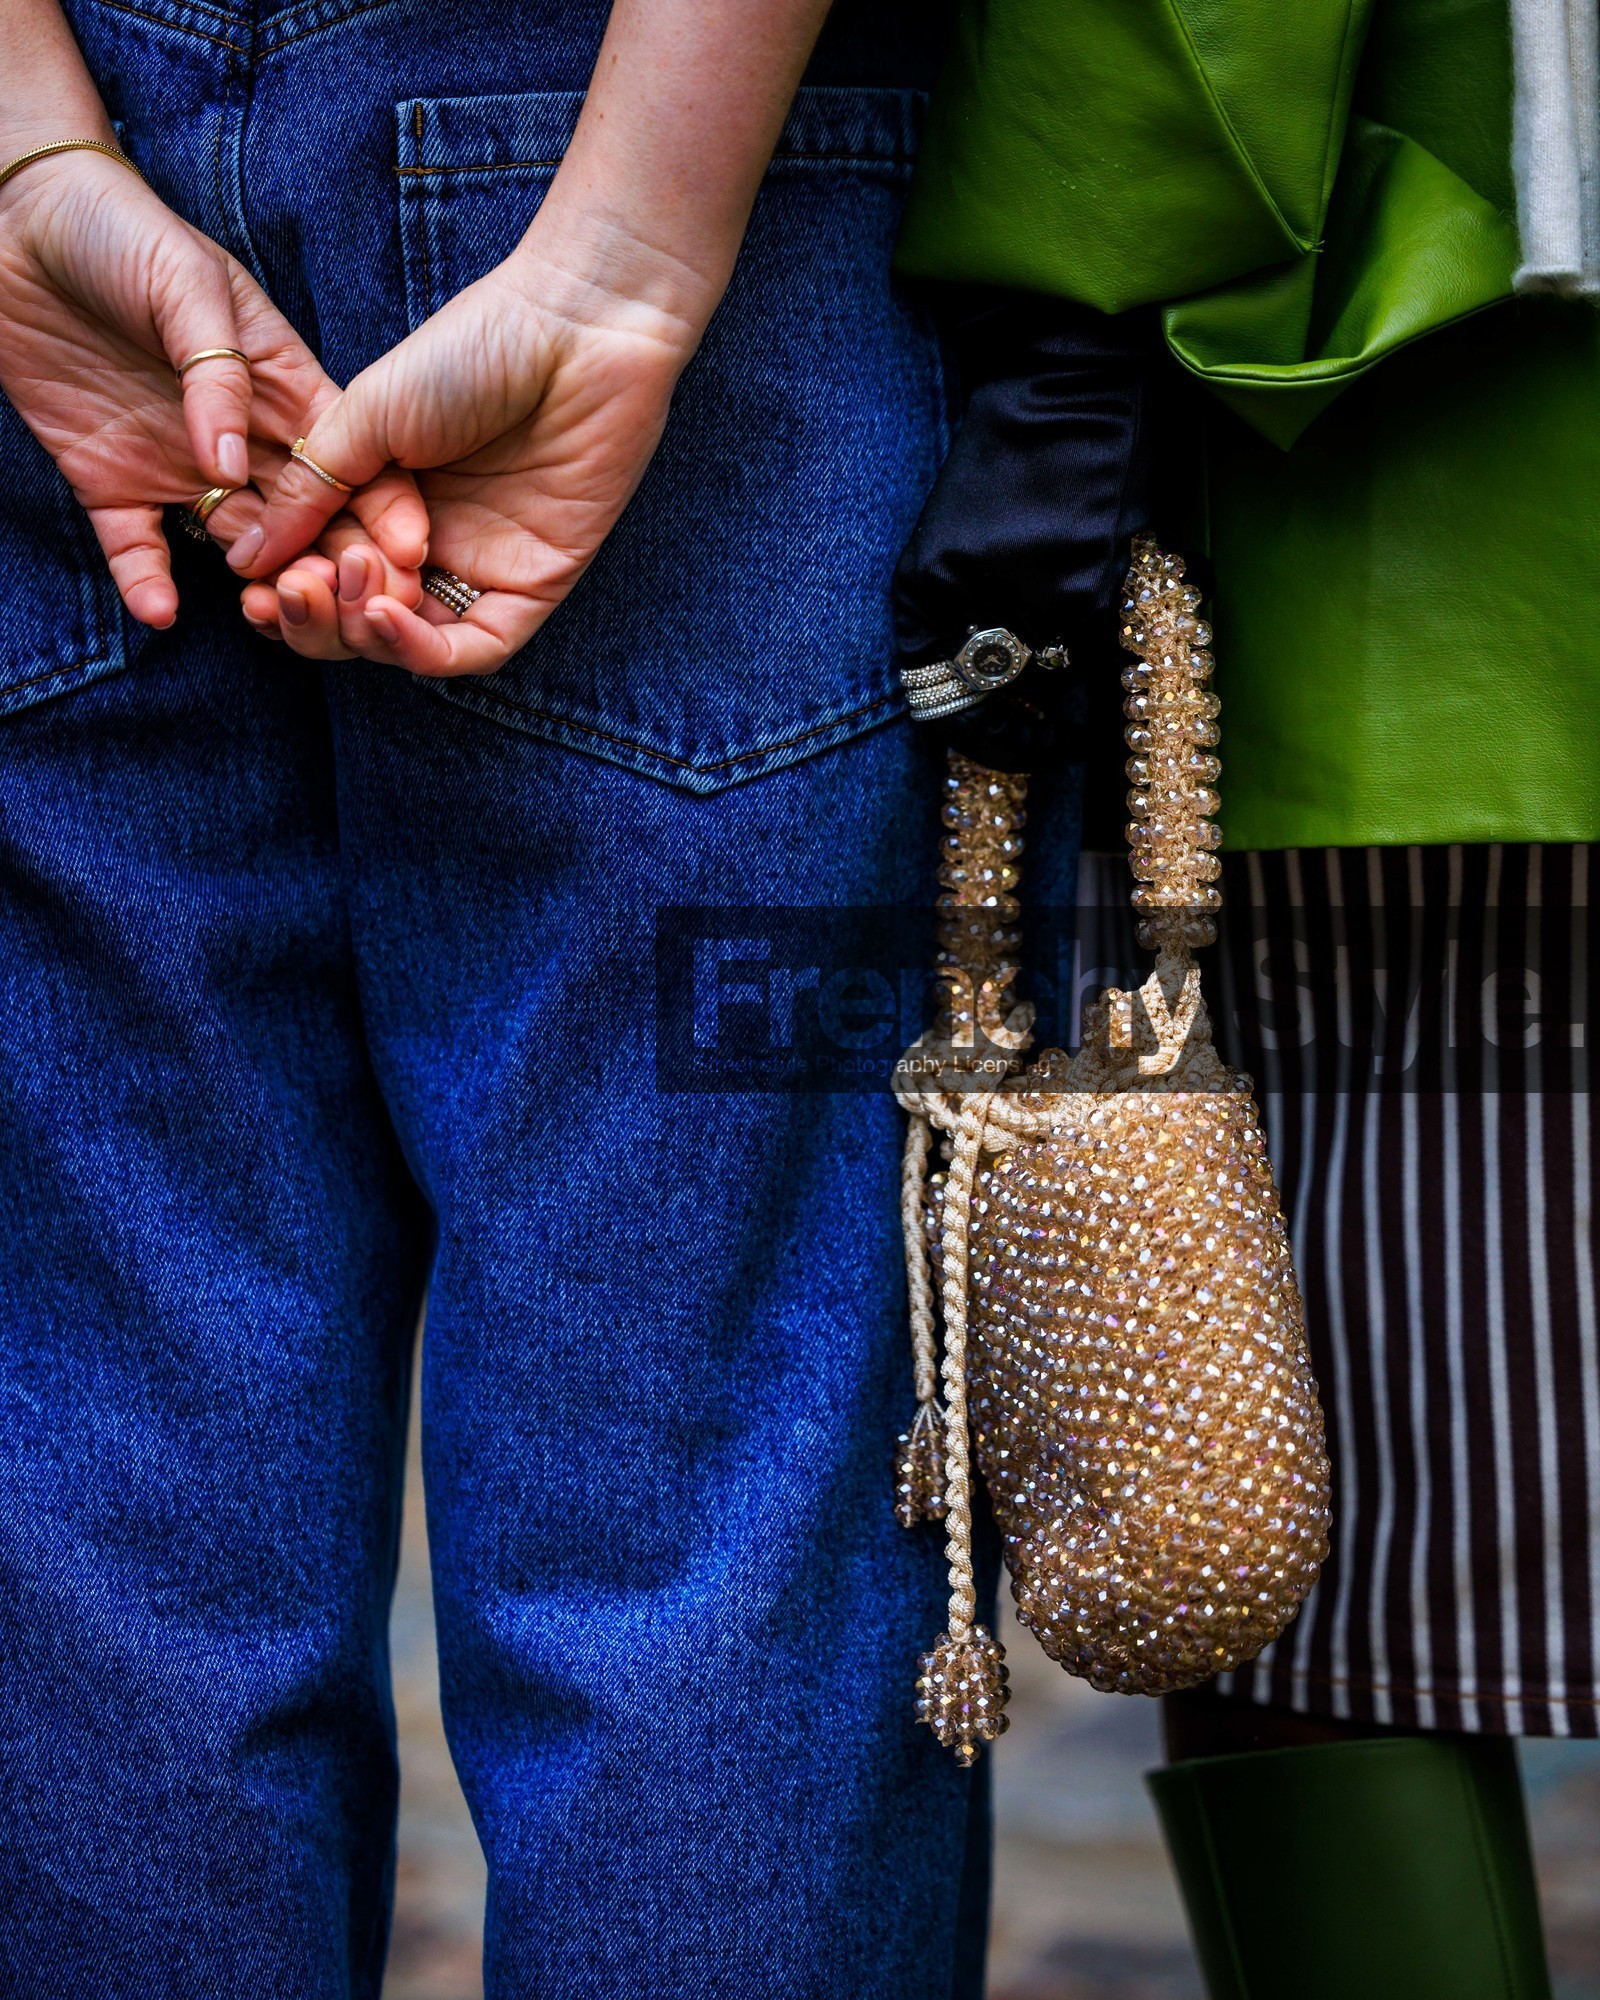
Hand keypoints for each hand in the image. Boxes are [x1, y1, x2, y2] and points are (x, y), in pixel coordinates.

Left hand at [0, 147, 426, 624]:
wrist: (15, 218)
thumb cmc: (119, 229)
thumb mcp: (188, 281)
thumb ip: (218, 372)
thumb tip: (236, 465)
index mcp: (281, 385)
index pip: (348, 459)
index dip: (382, 505)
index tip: (410, 552)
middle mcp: (243, 438)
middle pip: (307, 518)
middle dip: (333, 563)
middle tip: (354, 608)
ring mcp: (180, 466)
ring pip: (238, 546)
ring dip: (258, 583)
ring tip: (270, 615)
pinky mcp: (111, 483)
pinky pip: (135, 547)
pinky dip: (147, 583)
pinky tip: (160, 613)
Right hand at [237, 234, 704, 674]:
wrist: (572, 329)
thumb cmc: (471, 350)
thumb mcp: (363, 417)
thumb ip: (309, 489)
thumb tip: (244, 555)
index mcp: (384, 505)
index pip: (324, 576)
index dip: (284, 594)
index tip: (249, 590)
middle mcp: (431, 547)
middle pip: (359, 621)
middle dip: (315, 620)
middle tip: (288, 593)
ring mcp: (482, 570)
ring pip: (410, 645)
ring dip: (359, 633)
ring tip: (335, 588)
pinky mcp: (535, 588)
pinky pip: (474, 649)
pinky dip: (421, 649)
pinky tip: (383, 616)